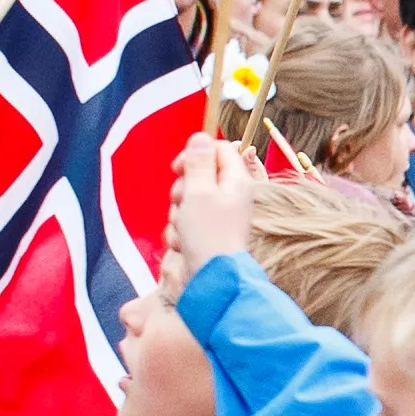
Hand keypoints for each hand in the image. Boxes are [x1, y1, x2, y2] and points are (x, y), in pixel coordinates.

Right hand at [168, 138, 254, 274]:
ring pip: (186, 200)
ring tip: (186, 228)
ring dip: (178, 213)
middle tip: (184, 203)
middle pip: (197, 175)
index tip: (179, 168)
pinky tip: (185, 242)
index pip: (218, 149)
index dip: (195, 154)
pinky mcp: (206, 232)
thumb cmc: (209, 235)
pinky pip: (183, 221)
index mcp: (237, 181)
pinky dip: (179, 231)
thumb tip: (201, 136)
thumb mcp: (200, 192)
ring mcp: (218, 215)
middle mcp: (230, 196)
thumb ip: (199, 163)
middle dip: (182, 189)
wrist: (211, 279)